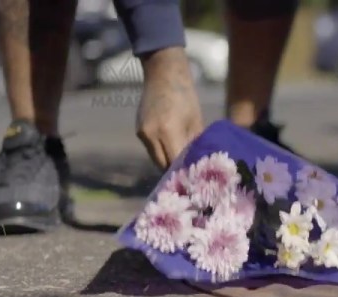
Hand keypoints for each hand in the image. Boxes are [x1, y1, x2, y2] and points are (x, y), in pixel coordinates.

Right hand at [137, 47, 203, 168]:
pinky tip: (173, 152)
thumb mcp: (196, 122)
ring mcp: (142, 133)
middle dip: (176, 173)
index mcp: (168, 131)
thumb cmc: (186, 97)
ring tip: (183, 167)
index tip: (197, 180)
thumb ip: (195, 145)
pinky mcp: (138, 131)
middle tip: (191, 178)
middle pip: (163, 166)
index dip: (186, 173)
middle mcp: (151, 134)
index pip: (176, 163)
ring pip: (156, 160)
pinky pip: (151, 150)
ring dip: (168, 164)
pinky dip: (162, 154)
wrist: (163, 75)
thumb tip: (198, 166)